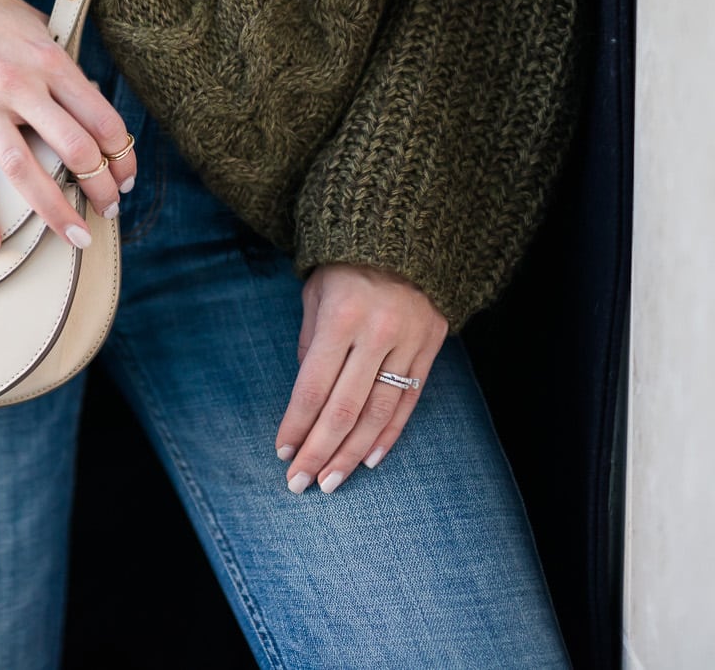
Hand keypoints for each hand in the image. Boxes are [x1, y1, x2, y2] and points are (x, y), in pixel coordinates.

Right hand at [0, 0, 136, 253]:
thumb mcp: (36, 25)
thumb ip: (61, 64)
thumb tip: (87, 100)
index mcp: (50, 60)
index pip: (102, 119)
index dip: (122, 155)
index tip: (125, 176)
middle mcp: (21, 86)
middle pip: (75, 149)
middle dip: (101, 186)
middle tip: (110, 208)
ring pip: (26, 170)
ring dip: (56, 209)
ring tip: (75, 235)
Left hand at [274, 263, 447, 493]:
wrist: (407, 231)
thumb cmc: (346, 263)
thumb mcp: (316, 295)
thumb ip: (311, 346)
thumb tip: (307, 400)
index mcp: (341, 317)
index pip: (314, 387)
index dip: (297, 424)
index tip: (282, 453)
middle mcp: (377, 332)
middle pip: (344, 409)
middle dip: (319, 451)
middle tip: (300, 483)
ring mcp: (409, 341)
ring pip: (377, 413)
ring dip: (351, 453)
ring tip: (330, 481)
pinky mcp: (432, 346)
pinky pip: (409, 401)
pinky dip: (388, 435)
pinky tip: (369, 460)